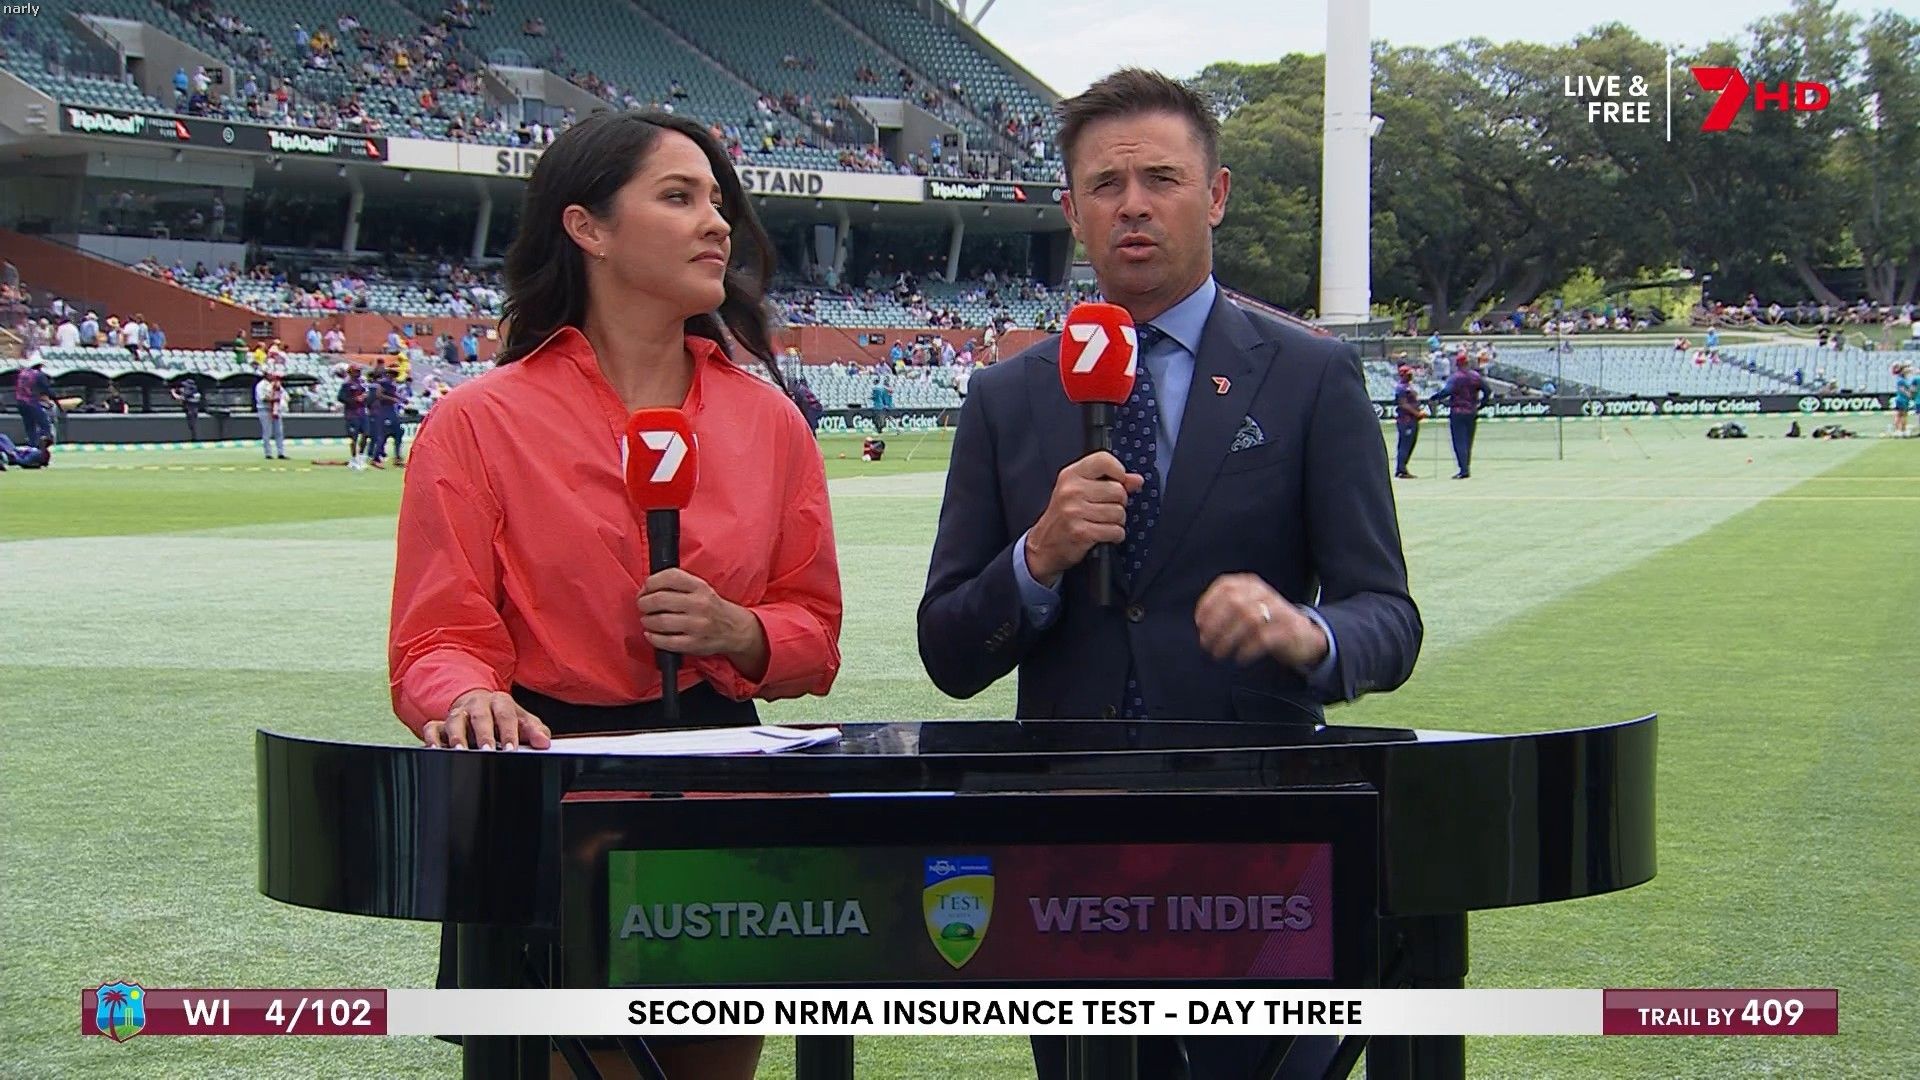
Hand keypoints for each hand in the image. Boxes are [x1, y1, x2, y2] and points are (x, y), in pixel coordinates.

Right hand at [424, 689, 550, 749]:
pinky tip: (435, 749)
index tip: (511, 749)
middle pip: (480, 716)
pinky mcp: (442, 722)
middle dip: (484, 734)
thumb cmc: (503, 716)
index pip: (506, 715)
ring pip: (455, 720)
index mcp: (500, 701)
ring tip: (460, 751)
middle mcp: (478, 704)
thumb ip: (535, 730)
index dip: (509, 732)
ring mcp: (459, 712)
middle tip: (488, 751)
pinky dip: (432, 737)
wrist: (479, 703)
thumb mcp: (522, 720)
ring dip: (457, 736)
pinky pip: (433, 727)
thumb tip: (544, 743)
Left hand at [637, 567, 761, 659]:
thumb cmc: (710, 606)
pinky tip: (651, 634)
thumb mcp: (700, 587)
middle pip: (659, 599)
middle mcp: (699, 604)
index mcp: (699, 586)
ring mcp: (697, 625)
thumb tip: (647, 588)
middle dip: (644, 603)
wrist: (735, 629)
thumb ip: (677, 584)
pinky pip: (666, 641)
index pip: (669, 577)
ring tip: (647, 620)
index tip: (646, 589)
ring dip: (647, 620)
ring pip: (660, 621)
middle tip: (643, 606)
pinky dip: (653, 637)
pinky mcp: (694, 644)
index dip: (651, 582)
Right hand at [1024, 452, 1144, 583]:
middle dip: (1118, 503)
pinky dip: (1115, 536)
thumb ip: (1110, 481)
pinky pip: (1115, 531)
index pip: (1103, 460)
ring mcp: (1075, 511)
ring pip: (1119, 513)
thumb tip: (1137, 480)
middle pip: (1118, 491)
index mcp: (1071, 475)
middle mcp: (1071, 490)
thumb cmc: (1064, 516)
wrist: (1043, 545)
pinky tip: (1102, 535)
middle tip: (1104, 509)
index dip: (1118, 471)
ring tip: (1101, 523)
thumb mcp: (1080, 491)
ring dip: (1117, 522)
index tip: (1117, 482)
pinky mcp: (1081, 532)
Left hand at [1195, 573, 1328, 669]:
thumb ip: (1227, 608)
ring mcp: (1279, 611)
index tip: (1200, 623)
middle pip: (1234, 602)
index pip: (1225, 586)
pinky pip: (1264, 637)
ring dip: (1228, 638)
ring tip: (1218, 653)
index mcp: (1252, 585)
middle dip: (1215, 624)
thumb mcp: (1249, 607)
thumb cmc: (1269, 623)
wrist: (1307, 636)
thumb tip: (1201, 623)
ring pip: (1248, 619)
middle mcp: (1265, 594)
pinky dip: (1248, 649)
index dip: (1208, 604)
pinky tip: (1240, 657)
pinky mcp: (1290, 630)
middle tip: (1205, 642)